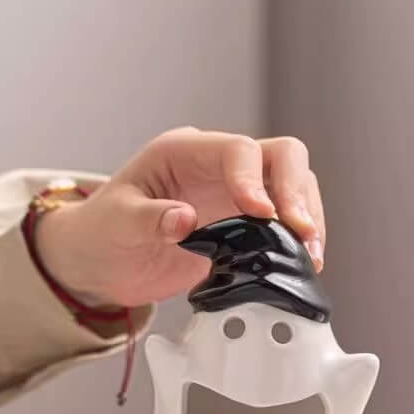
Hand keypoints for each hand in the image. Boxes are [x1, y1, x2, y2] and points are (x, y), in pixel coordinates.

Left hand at [35, 127, 325, 307]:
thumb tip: (184, 220)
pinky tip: (303, 263)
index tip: (262, 215)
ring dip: (307, 218)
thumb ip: (147, 219)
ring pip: (295, 187)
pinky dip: (300, 241)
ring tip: (309, 255)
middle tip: (300, 232)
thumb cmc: (104, 234)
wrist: (105, 263)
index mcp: (185, 153)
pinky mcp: (249, 226)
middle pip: (281, 157)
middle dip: (296, 192)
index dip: (254, 179)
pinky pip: (288, 222)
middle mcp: (219, 167)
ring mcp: (238, 195)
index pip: (238, 150)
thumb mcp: (115, 224)